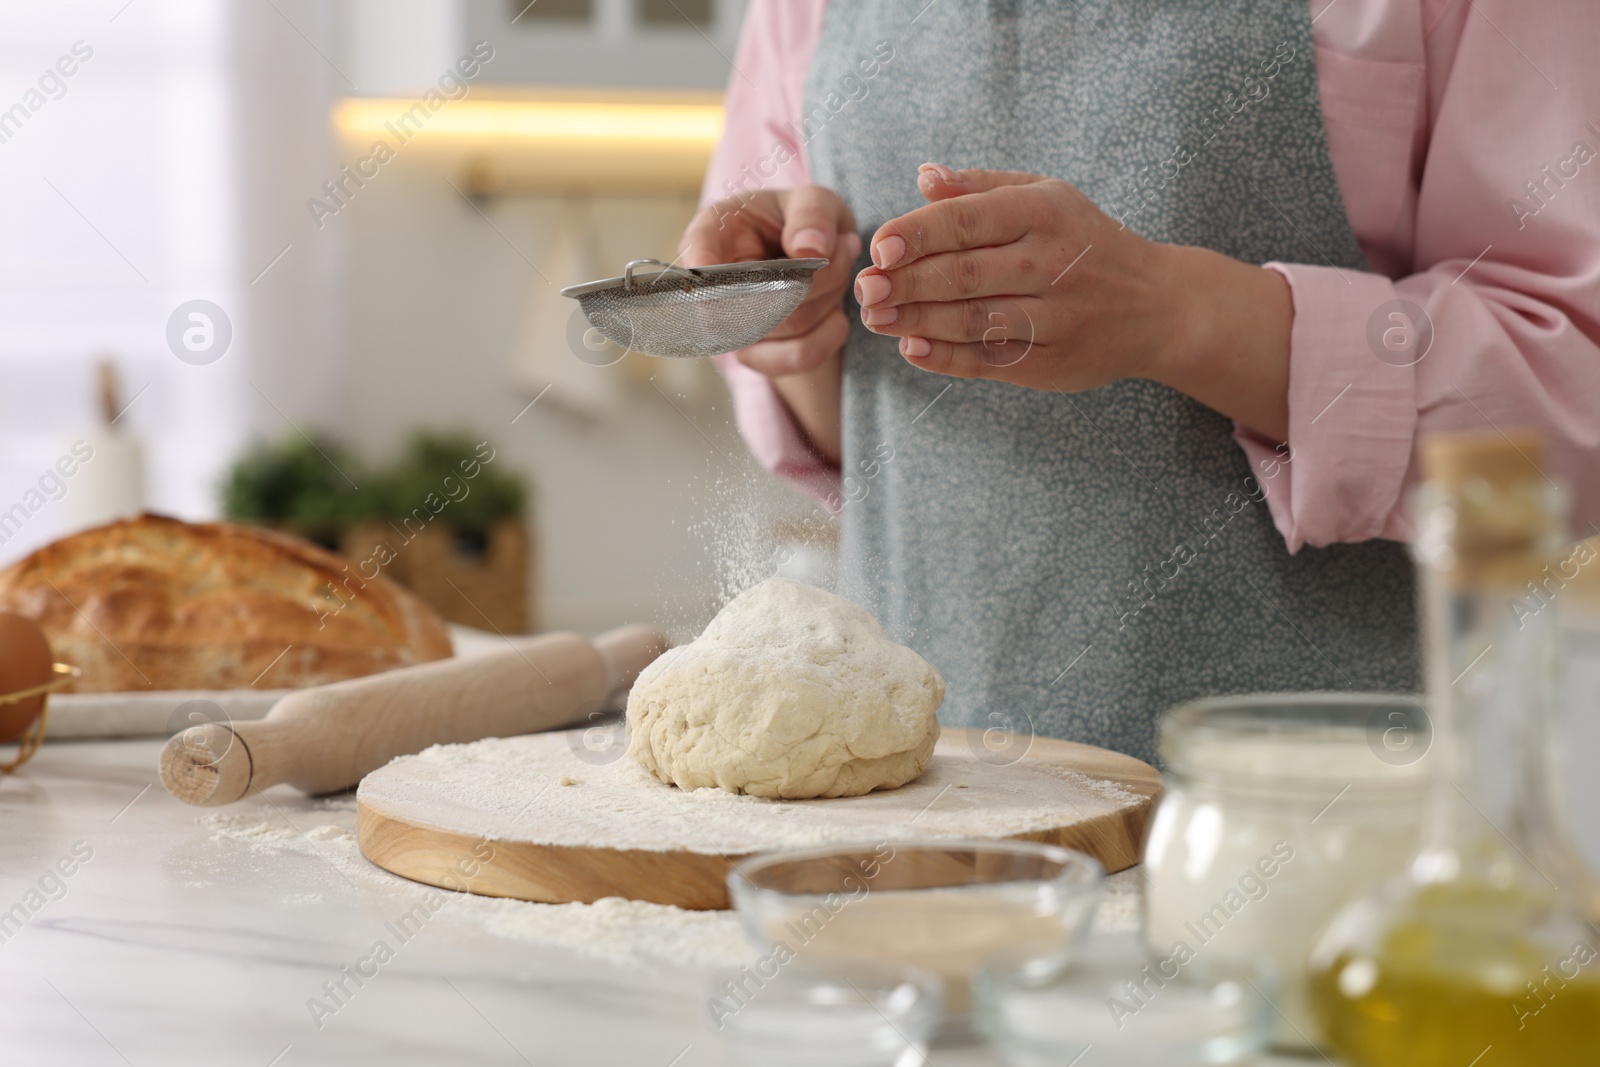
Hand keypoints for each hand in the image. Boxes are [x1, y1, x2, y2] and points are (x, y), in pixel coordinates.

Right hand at [679, 187, 860, 378]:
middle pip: (757, 294)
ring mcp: (732, 325)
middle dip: (813, 277)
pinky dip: (830, 335)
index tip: (708, 267)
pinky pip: (798, 357)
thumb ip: (812, 213)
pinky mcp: (756, 355)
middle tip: (839, 250)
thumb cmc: (804, 224)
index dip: (700, 260)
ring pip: (789, 324)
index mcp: (716, 231)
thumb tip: (809, 248)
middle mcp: (716, 283)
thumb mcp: (814, 201)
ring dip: (829, 299)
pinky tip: (836, 316)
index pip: (697, 246)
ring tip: (837, 273)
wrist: (818, 263)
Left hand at [853, 165, 1292, 440]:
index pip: (966, 221)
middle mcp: (1051, 263)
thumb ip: (981, 188)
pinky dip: (946, 357)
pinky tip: (912, 348)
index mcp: (1044, 213)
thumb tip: (923, 177)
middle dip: (905, 283)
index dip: (916, 235)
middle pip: (963, 275)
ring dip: (916, 321)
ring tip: (875, 317)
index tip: (877, 248)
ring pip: (972, 320)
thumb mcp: (1046, 196)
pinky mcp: (1052, 362)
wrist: (1159, 306)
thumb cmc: (1086, 243)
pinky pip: (990, 361)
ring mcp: (1054, 316)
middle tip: (863, 288)